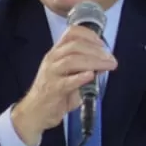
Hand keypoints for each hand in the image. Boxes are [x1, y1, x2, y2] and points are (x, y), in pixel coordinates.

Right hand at [11, 25, 115, 145]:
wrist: (34, 112)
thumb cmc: (53, 93)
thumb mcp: (67, 75)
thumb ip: (83, 67)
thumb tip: (103, 63)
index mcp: (56, 53)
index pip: (71, 33)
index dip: (89, 35)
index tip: (102, 43)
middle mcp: (52, 60)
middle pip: (75, 46)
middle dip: (97, 51)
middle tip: (110, 59)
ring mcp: (51, 74)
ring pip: (72, 60)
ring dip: (94, 62)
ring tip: (108, 66)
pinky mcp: (53, 90)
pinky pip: (67, 81)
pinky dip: (81, 77)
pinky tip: (91, 76)